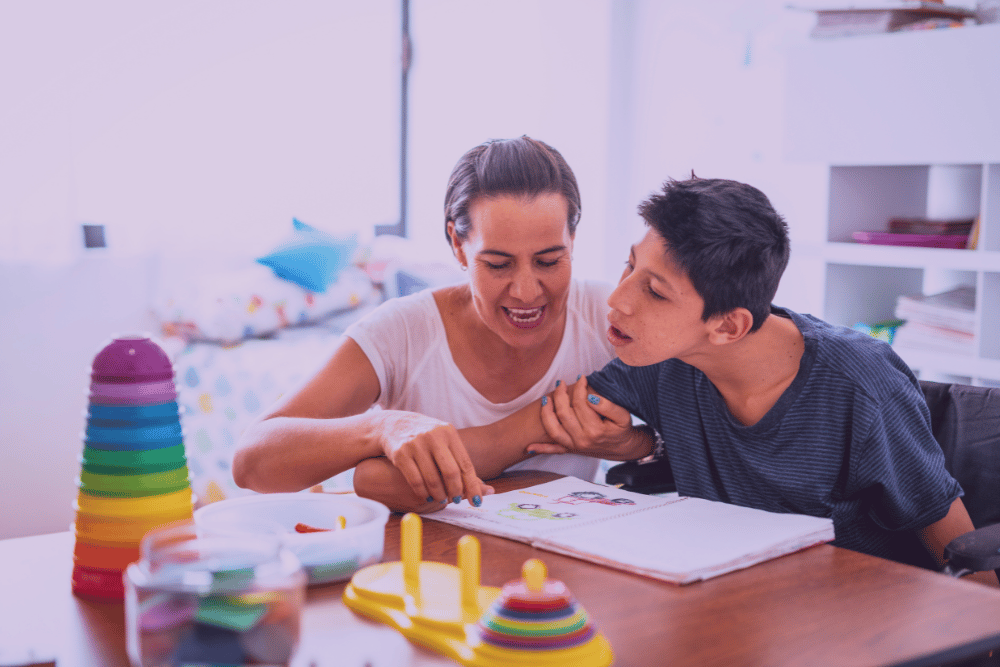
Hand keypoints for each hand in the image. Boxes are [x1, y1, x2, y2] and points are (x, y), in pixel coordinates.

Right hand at [374, 411, 492, 506]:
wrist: (394, 425)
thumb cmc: (428, 439)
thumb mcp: (446, 443)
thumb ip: (463, 465)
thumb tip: (488, 491)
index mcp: (449, 432)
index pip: (465, 464)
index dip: (472, 485)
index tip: (477, 501)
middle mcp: (433, 436)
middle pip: (450, 472)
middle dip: (456, 491)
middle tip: (456, 500)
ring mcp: (416, 444)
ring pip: (432, 479)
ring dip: (439, 495)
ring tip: (441, 499)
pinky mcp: (401, 454)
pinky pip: (416, 481)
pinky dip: (423, 493)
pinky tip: (426, 496)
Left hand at [531, 378, 636, 457]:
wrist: (623, 449)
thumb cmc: (622, 430)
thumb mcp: (623, 416)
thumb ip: (608, 406)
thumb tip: (590, 397)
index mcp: (595, 430)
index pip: (581, 404)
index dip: (580, 388)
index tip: (581, 378)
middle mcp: (582, 440)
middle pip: (564, 414)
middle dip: (560, 395)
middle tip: (560, 383)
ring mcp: (574, 446)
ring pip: (553, 429)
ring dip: (546, 413)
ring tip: (545, 398)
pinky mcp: (571, 450)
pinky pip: (553, 450)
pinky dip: (540, 449)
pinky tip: (529, 447)